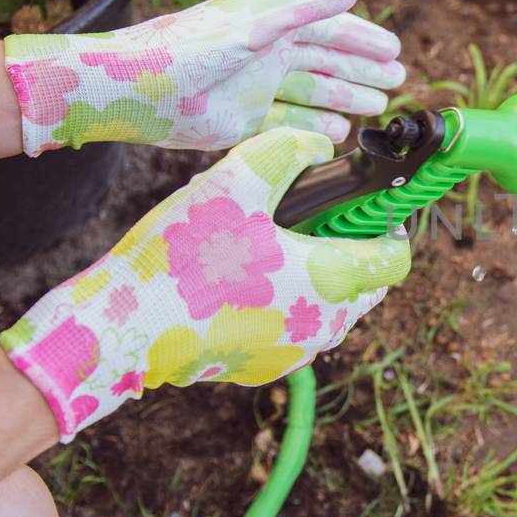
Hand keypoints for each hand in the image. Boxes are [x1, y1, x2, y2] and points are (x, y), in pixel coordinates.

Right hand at [0, 129, 410, 440]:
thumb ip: (289, 151)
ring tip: (263, 243)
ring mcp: (294, 354)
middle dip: (347, 247)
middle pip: (366, 283)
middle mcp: (324, 328)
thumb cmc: (180, 257)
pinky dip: (283, 302)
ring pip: (330, 307)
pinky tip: (238, 277)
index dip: (386, 225)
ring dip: (314, 274)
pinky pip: (293, 328)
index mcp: (332, 283)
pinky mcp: (262, 369)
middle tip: (304, 217)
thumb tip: (320, 147)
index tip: (360, 204)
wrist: (120, 330)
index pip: (396, 258)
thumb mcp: (235, 181)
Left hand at [3, 0, 403, 153]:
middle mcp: (265, 55)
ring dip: (345, 98)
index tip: (394, 50)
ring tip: (377, 107)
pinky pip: (287, 124)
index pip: (326, 28)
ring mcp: (255, 88)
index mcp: (268, 26)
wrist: (133, 91)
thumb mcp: (251, 25)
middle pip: (324, 61)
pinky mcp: (241, 121)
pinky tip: (339, 133)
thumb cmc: (186, 50)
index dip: (361, 38)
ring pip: (311, 93)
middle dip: (361, 69)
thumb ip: (302, 7)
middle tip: (397, 80)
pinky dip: (314, 129)